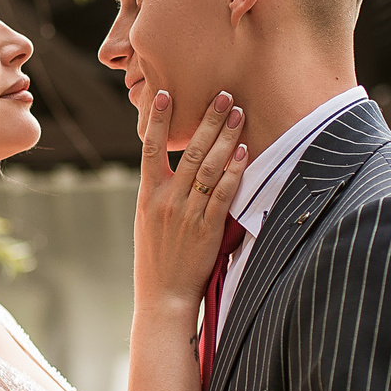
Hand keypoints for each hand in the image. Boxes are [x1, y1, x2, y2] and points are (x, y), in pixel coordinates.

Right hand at [134, 90, 249, 314]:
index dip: (159, 120)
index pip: (149, 149)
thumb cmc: (157, 259)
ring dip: (225, 138)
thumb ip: (159, 193)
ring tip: (237, 114)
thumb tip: (172, 167)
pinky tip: (244, 152)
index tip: (165, 93)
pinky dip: (234, 171)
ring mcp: (186, 214)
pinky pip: (223, 194)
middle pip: (188, 151)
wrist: (163, 297)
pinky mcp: (207, 229)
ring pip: (207, 167)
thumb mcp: (146, 222)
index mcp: (147, 196)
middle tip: (223, 95)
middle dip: (208, 120)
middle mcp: (166, 201)